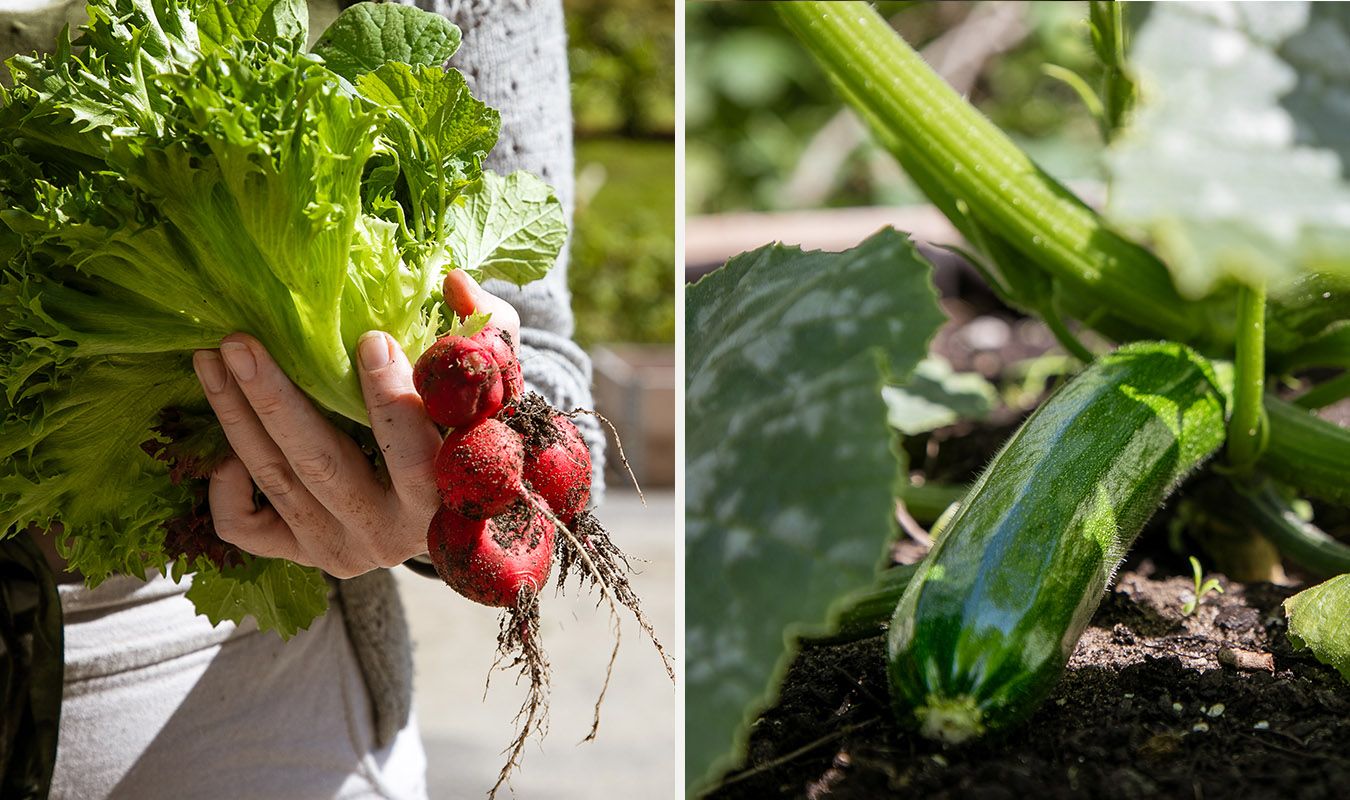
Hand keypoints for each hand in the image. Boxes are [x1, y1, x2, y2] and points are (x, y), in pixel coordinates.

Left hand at [192, 270, 520, 577]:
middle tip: (239, 341)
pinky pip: (246, 528)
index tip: (369, 339)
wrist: (460, 504)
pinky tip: (229, 445)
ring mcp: (342, 551)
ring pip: (276, 482)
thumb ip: (488, 333)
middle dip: (274, 400)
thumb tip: (456, 282)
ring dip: (235, 416)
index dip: (389, 401)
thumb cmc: (475, 429)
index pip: (414, 455)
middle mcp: (391, 536)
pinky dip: (227, 486)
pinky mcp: (304, 556)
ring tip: (210, 360)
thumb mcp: (498, 382)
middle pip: (321, 465)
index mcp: (444, 500)